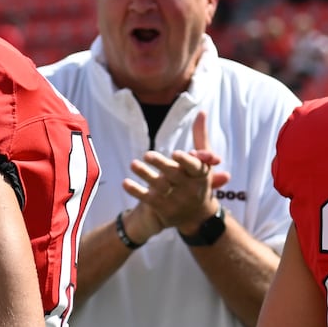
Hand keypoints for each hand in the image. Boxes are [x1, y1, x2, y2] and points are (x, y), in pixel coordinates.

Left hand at [122, 110, 230, 233]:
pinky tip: (125, 182)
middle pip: (174, 175)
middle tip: (147, 154)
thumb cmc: (197, 180)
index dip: (186, 161)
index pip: (195, 168)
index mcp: (201, 175)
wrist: (197, 215)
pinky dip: (136, 191)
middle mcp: (190, 189)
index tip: (176, 153)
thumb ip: (200, 137)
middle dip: (161, 165)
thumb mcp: (202, 162)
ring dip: (145, 175)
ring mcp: (176, 200)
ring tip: (133, 163)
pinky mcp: (162, 209)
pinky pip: (147, 199)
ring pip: (159, 186)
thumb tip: (201, 111)